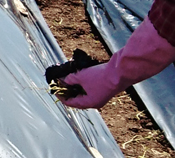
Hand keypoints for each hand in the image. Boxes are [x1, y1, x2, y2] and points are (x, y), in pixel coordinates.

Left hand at [47, 19, 174, 108]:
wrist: (120, 71)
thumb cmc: (100, 77)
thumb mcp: (81, 77)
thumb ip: (70, 79)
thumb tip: (62, 80)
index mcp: (89, 103)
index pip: (70, 103)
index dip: (61, 96)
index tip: (54, 88)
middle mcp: (95, 102)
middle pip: (78, 99)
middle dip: (68, 90)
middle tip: (61, 82)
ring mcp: (101, 96)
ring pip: (85, 93)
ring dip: (76, 86)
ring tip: (69, 77)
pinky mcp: (105, 88)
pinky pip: (91, 88)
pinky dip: (84, 83)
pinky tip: (80, 75)